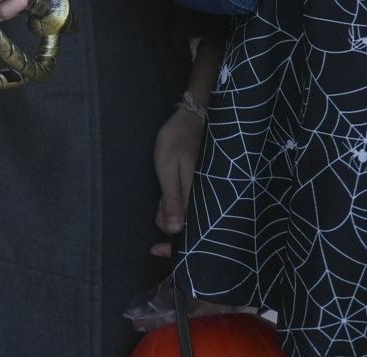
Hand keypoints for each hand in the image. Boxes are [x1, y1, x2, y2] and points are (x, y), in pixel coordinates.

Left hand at [151, 104, 207, 253]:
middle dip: (171, 227)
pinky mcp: (206, 187)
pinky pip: (191, 205)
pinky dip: (177, 204)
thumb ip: (172, 200)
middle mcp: (210, 199)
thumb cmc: (177, 139)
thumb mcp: (167, 169)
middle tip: (159, 209)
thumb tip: (174, 230)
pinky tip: (169, 193)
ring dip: (172, 212)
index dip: (175, 247)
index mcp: (201, 197)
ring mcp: (209, 193)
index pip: (192, 233)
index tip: (156, 251)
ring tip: (163, 194)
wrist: (193, 115)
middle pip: (190, 228)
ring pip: (188, 216)